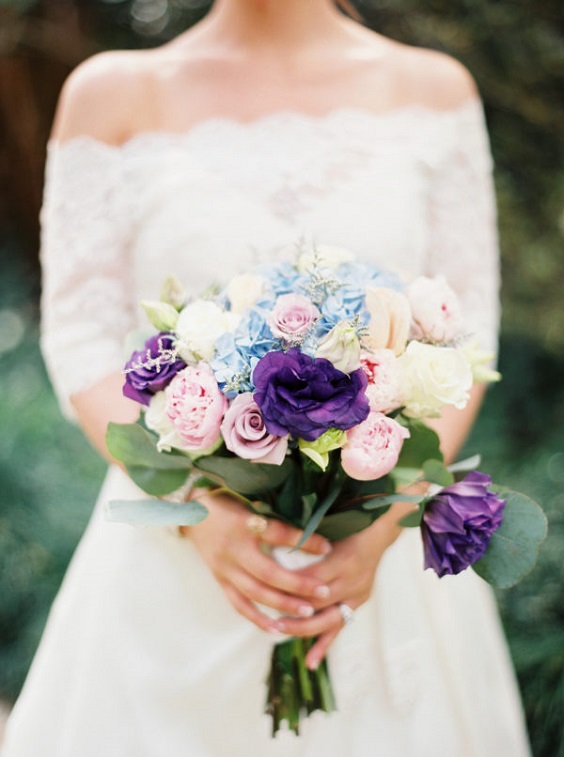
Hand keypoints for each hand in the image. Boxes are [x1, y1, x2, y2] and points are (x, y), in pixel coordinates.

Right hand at [182, 491, 331, 633]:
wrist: (191, 511)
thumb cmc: (227, 501)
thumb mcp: (249, 500)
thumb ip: (274, 514)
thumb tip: (311, 521)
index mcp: (244, 523)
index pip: (278, 533)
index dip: (303, 540)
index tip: (328, 547)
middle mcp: (234, 548)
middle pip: (268, 572)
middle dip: (298, 584)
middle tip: (323, 591)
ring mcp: (225, 567)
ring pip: (256, 592)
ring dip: (282, 605)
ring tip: (308, 611)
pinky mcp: (220, 579)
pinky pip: (239, 604)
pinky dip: (257, 618)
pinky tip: (277, 629)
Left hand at [273, 502, 410, 669]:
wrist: (379, 530)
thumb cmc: (349, 523)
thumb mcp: (330, 525)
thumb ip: (307, 539)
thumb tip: (274, 545)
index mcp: (344, 560)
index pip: (312, 578)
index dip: (289, 585)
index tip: (266, 587)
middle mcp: (352, 580)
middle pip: (318, 602)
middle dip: (292, 611)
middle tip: (269, 616)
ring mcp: (357, 594)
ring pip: (328, 620)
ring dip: (303, 628)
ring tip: (279, 631)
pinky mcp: (358, 603)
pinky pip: (340, 627)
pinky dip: (324, 645)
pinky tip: (310, 662)